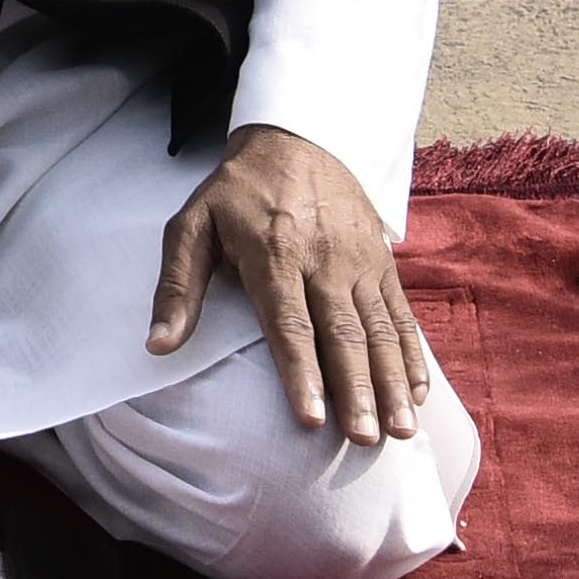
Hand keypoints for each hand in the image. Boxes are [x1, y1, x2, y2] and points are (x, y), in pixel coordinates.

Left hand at [149, 125, 430, 442]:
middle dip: (356, 391)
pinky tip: (419, 394)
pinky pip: (402, 313)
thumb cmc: (237, 193)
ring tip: (400, 430)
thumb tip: (159, 345)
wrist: (298, 138)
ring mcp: (360, 261)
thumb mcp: (192, 224)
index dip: (300, 372)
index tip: (310, 419)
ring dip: (392, 383)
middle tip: (363, 440)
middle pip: (343, 334)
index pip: (289, 323)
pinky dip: (413, 355)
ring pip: (380, 330)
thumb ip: (177, 286)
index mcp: (274, 253)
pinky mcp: (383, 261)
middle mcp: (324, 260)